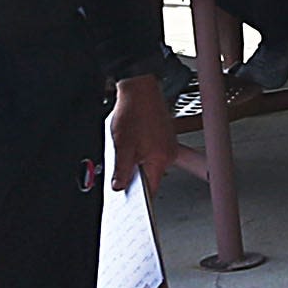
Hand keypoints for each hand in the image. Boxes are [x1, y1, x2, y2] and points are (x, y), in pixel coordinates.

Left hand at [109, 75, 174, 195]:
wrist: (140, 88)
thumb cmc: (134, 111)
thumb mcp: (122, 145)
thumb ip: (121, 170)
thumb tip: (119, 187)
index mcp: (161, 159)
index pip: (151, 189)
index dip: (138, 196)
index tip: (127, 199)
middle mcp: (169, 154)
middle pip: (151, 176)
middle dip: (135, 176)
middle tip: (121, 166)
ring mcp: (168, 145)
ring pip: (150, 164)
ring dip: (137, 162)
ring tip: (127, 147)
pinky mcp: (164, 137)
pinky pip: (152, 152)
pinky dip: (141, 151)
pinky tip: (133, 140)